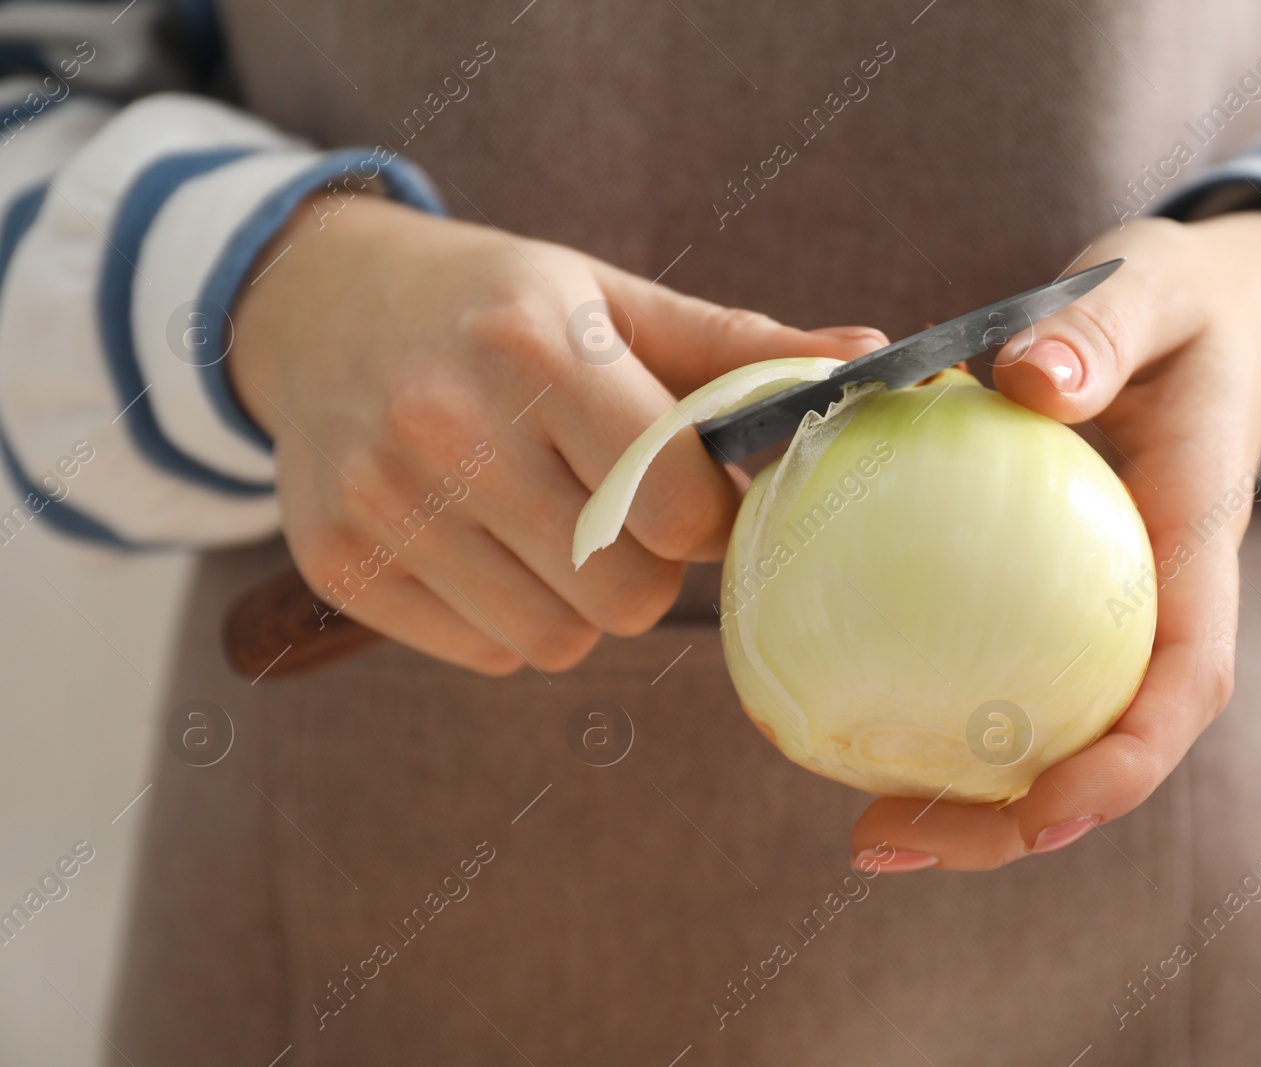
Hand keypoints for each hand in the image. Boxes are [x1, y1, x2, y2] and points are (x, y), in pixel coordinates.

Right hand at [230, 193, 884, 674]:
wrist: (320, 306)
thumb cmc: (497, 306)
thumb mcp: (612, 301)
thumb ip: (738, 347)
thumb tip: (872, 356)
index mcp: (533, 350)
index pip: (676, 509)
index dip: (706, 517)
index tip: (690, 492)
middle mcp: (446, 428)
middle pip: (625, 596)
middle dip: (647, 568)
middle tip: (618, 514)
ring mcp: (382, 504)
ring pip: (556, 642)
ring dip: (580, 603)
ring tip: (548, 525)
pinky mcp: (341, 565)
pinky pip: (485, 655)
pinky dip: (507, 620)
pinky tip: (484, 544)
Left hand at [849, 212, 1260, 869]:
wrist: (1203, 318)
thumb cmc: (1179, 306)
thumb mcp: (1152, 291)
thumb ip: (1103, 333)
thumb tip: (1033, 380)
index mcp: (1198, 548)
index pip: (1186, 684)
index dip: (1124, 766)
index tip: (1046, 813)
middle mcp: (1154, 606)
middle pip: (1106, 750)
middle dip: (1015, 826)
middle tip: (883, 843)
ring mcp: (1103, 612)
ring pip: (1047, 734)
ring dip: (964, 803)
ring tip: (863, 835)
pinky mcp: (1049, 598)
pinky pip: (998, 671)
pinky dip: (935, 717)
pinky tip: (844, 717)